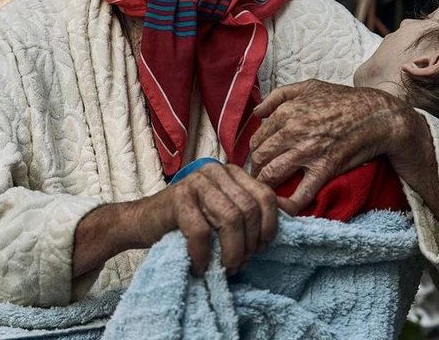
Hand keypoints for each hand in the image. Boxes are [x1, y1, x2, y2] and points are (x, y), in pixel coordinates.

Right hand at [136, 163, 279, 275]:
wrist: (144, 222)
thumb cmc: (189, 221)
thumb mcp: (225, 211)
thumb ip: (255, 207)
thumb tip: (293, 211)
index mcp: (231, 172)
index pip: (266, 196)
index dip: (269, 227)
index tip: (260, 248)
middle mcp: (215, 171)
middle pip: (250, 210)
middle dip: (249, 244)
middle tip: (238, 263)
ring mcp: (195, 182)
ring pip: (230, 219)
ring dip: (230, 252)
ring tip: (223, 268)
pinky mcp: (177, 199)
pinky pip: (201, 232)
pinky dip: (203, 257)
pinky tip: (200, 267)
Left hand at [250, 79, 430, 213]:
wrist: (376, 115)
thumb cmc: (342, 99)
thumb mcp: (308, 87)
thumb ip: (277, 96)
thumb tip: (257, 112)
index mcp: (286, 113)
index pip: (256, 139)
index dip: (254, 152)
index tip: (258, 160)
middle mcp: (292, 132)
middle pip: (259, 158)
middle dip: (256, 170)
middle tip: (259, 177)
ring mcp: (307, 152)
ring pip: (271, 175)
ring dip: (264, 185)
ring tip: (265, 191)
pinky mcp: (324, 169)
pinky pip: (300, 194)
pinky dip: (287, 205)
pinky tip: (280, 208)